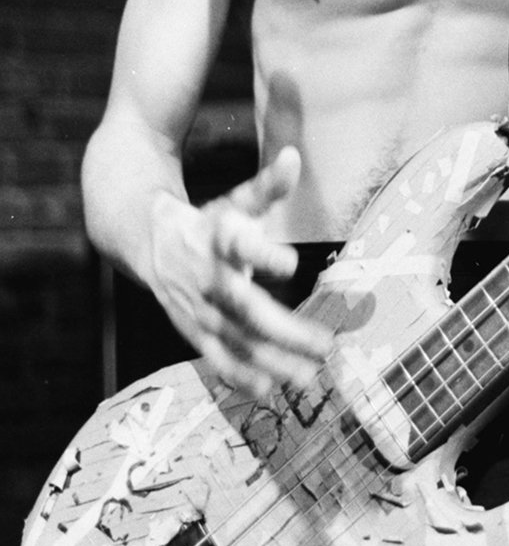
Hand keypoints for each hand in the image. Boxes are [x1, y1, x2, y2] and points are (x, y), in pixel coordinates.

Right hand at [149, 147, 331, 395]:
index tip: (289, 261)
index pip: (237, 246)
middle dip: (285, 330)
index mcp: (217, 240)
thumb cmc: (207, 222)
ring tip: (307, 376)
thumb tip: (295, 156)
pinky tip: (271, 389)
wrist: (148, 242)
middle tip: (324, 344)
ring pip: (235, 340)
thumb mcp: (236, 200)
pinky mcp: (193, 330)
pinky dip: (240, 375)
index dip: (261, 253)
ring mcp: (199, 309)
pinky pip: (216, 357)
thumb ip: (269, 185)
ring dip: (271, 361)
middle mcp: (208, 278)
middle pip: (245, 308)